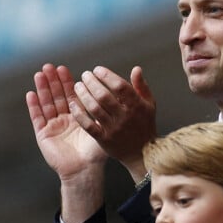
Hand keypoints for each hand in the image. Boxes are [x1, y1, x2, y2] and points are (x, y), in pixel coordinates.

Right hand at [27, 63, 107, 222]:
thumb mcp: (103, 127)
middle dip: (53, 81)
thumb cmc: (96, 152)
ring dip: (42, 89)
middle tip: (49, 66)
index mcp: (78, 116)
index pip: (71, 94)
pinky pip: (37, 118)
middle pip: (57, 96)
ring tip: (39, 74)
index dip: (66, 82)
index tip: (63, 68)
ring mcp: (53, 126)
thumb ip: (107, 112)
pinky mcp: (43, 135)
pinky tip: (31, 94)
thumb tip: (118, 94)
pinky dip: (34, 106)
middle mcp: (64, 119)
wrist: (84, 171)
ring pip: (46, 103)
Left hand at [70, 65, 156, 181]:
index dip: (107, 76)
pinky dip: (79, 114)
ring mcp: (114, 128)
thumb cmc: (145, 125)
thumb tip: (136, 69)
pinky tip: (73, 104)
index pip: (120, 86)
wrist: (142, 153)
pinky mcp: (104, 139)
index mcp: (137, 105)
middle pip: (104, 96)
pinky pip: (88, 125)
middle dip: (92, 82)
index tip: (97, 70)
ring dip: (83, 95)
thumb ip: (141, 86)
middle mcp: (125, 116)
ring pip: (94, 109)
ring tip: (78, 86)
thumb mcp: (149, 104)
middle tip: (85, 75)